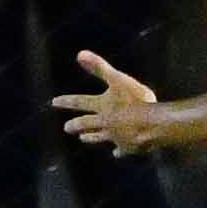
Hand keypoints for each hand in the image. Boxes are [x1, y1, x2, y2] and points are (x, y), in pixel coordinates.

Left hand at [54, 50, 168, 154]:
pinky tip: (116, 153)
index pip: (80, 102)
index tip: (54, 102)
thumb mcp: (118, 79)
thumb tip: (80, 54)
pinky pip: (121, 150)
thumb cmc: (137, 100)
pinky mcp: (128, 147)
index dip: (67, 101)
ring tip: (83, 139)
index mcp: (102, 106)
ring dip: (90, 137)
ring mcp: (115, 136)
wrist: (152, 125)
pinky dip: (118, 151)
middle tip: (66, 128)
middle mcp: (105, 123)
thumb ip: (100, 68)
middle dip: (75, 125)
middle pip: (86, 124)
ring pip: (99, 137)